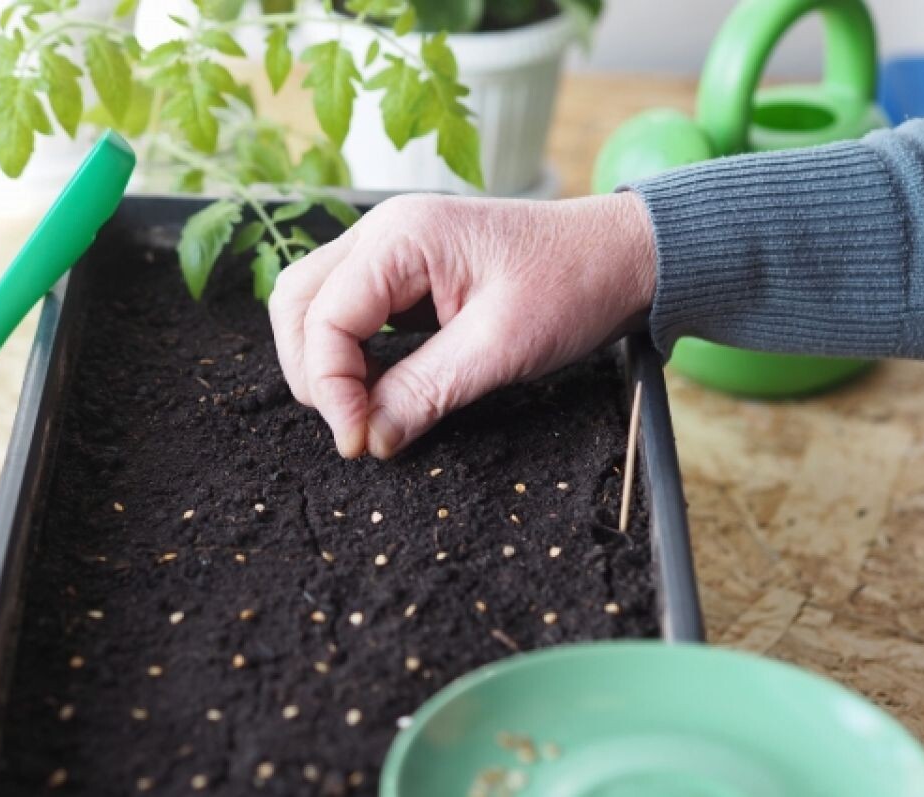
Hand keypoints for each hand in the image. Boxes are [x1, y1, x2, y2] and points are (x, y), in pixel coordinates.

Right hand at [268, 192, 656, 458]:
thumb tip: (368, 440)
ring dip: (324, 363)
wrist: (624, 256)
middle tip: (353, 430)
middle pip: (299, 303)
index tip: (358, 442)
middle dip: (313, 373)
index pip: (324, 317)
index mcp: (401, 237)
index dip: (330, 388)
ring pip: (315, 305)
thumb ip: (425, 391)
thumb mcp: (501, 347)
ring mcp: (391, 250)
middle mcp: (383, 233)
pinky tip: (377, 389)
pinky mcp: (406, 274)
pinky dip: (349, 355)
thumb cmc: (575, 284)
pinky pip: (350, 312)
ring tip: (361, 413)